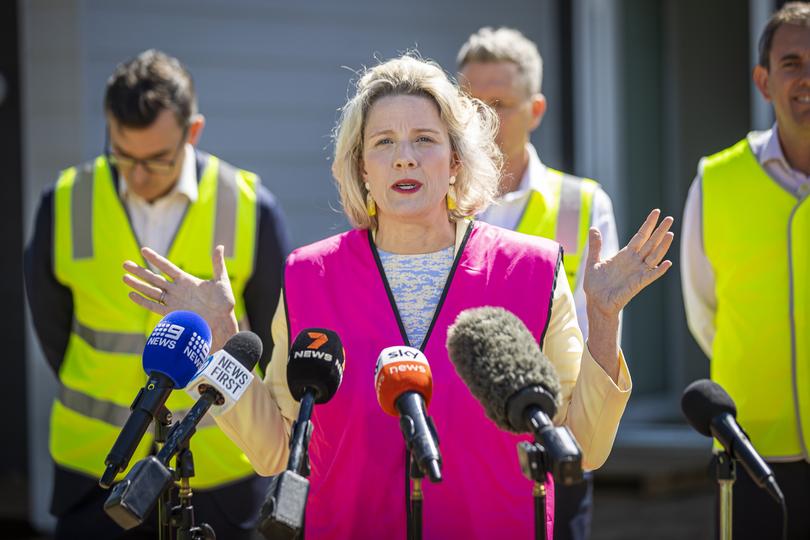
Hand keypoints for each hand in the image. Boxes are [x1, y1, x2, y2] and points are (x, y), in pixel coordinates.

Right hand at [123, 245, 237, 350]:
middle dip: (139, 271)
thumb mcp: (221, 280)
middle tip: (124, 264)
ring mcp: (173, 302)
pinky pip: (154, 306)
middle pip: (154, 278)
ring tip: (124, 277)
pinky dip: (143, 301)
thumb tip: (219, 246)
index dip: (155, 259)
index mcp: (186, 280)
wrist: (222, 322)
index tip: (143, 250)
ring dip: (137, 284)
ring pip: (151, 291)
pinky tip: (131, 295)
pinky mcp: (172, 314)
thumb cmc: (223, 303)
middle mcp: (177, 290)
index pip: (167, 267)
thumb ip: (217, 264)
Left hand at [584, 209, 673, 318]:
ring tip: (670, 234)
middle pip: (650, 243)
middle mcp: (634, 261)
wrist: (596, 302)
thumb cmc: (596, 285)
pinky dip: (659, 269)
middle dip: (660, 231)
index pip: (640, 236)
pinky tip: (666, 262)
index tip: (656, 212)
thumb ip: (595, 246)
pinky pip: (652, 275)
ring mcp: (638, 272)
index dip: (648, 224)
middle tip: (670, 218)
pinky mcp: (639, 283)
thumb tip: (593, 228)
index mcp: (625, 255)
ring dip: (663, 246)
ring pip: (654, 256)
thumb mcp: (593, 262)